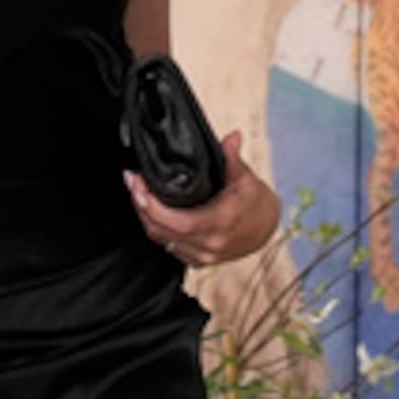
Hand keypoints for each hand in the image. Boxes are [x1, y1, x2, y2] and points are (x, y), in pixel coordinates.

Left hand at [128, 134, 281, 269]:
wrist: (266, 230)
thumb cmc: (256, 204)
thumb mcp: (246, 178)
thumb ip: (233, 158)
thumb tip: (232, 137)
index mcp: (221, 222)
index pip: (177, 221)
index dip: (151, 205)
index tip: (138, 182)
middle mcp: (210, 244)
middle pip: (161, 230)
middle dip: (141, 205)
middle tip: (133, 182)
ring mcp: (203, 255)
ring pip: (162, 240)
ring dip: (146, 218)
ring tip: (138, 194)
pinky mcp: (199, 261)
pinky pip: (169, 247)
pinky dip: (157, 230)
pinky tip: (151, 212)